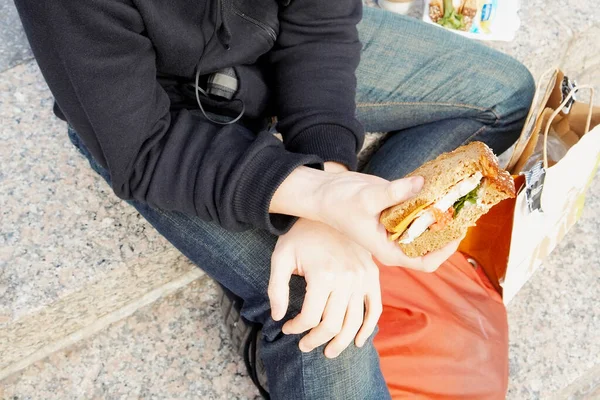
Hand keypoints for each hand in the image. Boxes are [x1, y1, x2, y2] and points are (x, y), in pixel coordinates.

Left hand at [268, 218, 381, 357]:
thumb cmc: (300, 236)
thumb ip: (276, 288)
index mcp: (323, 275)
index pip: (309, 317)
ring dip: (341, 342)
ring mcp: (363, 279)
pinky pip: (375, 308)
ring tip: (327, 351)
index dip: (295, 328)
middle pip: (332, 325)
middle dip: (315, 340)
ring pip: (354, 322)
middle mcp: (346, 279)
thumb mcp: (281, 257)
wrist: (327, 209)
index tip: (286, 328)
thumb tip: (277, 317)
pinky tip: (358, 341)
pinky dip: (368, 328)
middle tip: (304, 346)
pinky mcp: (372, 276)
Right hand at [270, 167, 457, 271]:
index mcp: (389, 250)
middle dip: (449, 226)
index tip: (456, 230)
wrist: (325, 192)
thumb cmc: (338, 204)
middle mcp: (397, 241)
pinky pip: (420, 206)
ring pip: (428, 222)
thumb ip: (395, 192)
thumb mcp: (366, 199)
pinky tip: (441, 182)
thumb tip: (422, 184)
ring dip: (443, 210)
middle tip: (463, 206)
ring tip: (458, 192)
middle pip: (432, 242)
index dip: (445, 251)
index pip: (425, 262)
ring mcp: (399, 225)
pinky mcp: (398, 208)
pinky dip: (431, 196)